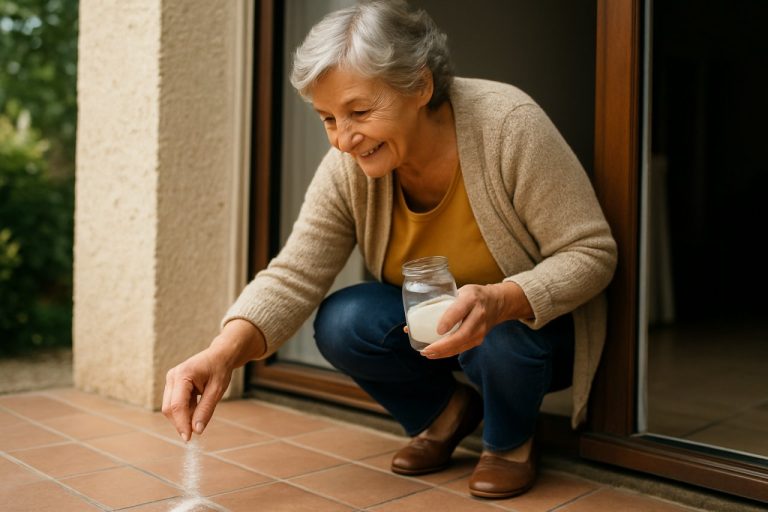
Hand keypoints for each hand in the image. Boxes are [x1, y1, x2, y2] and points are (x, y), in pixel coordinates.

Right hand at [162, 319, 266, 441]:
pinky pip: (175, 403)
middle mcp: (172, 376)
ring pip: (170, 407)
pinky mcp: (173, 384)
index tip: (188, 439)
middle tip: (196, 432)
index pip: (177, 405)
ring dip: (184, 417)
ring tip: (201, 412)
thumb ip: (206, 410)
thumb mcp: (217, 391)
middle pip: (169, 408)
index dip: (181, 424)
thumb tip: (197, 430)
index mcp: (183, 374)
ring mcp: (171, 380)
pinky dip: (185, 411)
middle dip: (181, 422)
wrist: (220, 355)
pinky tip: (197, 407)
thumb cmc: (220, 369)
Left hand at [420, 281, 532, 358]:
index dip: (449, 320)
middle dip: (442, 345)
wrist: (497, 303)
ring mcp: (481, 329)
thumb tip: (412, 320)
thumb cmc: (472, 296)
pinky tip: (436, 354)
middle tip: (426, 350)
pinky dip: (448, 352)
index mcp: (470, 298)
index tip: (438, 330)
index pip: (460, 310)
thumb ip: (441, 302)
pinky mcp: (480, 339)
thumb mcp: (459, 291)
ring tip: (427, 354)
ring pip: (462, 344)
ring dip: (444, 352)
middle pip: (462, 334)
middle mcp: (478, 315)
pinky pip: (463, 348)